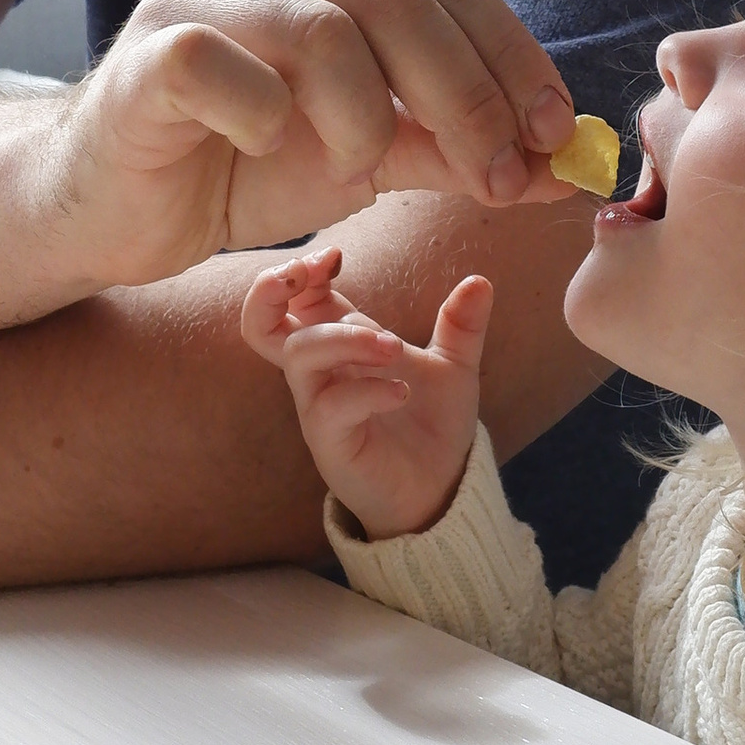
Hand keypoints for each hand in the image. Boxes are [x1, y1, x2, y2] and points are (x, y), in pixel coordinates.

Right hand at [44, 0, 579, 291]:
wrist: (109, 206)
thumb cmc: (240, 162)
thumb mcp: (370, 152)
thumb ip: (456, 149)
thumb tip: (566, 170)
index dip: (509, 53)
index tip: (556, 134)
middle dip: (466, 94)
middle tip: (500, 174)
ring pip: (325, 29)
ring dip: (369, 118)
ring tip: (361, 168)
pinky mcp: (145, 46)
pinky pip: (232, 70)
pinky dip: (272, 122)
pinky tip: (268, 151)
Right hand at [240, 245, 492, 540]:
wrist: (441, 487)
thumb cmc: (433, 426)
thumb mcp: (455, 368)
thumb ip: (461, 326)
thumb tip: (481, 281)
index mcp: (340, 346)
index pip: (295, 298)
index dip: (301, 271)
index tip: (335, 257)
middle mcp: (320, 373)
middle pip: (263, 324)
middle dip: (273, 288)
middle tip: (318, 270)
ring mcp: (319, 407)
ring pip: (299, 354)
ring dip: (345, 337)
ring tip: (394, 348)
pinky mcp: (330, 442)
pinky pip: (330, 406)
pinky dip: (366, 390)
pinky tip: (402, 392)